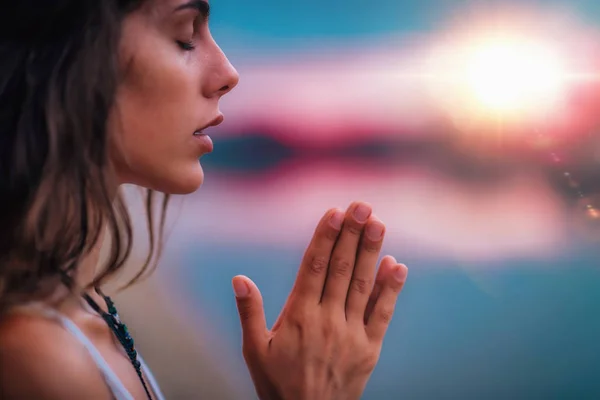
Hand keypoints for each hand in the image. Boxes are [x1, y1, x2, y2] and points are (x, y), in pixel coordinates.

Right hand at [231, 202, 408, 399]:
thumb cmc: (278, 384)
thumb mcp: (254, 350)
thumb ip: (249, 312)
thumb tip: (239, 278)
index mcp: (299, 316)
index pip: (314, 267)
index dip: (326, 237)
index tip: (335, 212)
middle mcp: (327, 320)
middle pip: (342, 269)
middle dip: (352, 234)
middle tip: (362, 206)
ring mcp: (351, 334)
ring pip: (363, 285)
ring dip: (372, 252)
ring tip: (378, 223)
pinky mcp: (369, 348)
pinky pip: (382, 314)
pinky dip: (391, 289)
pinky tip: (397, 265)